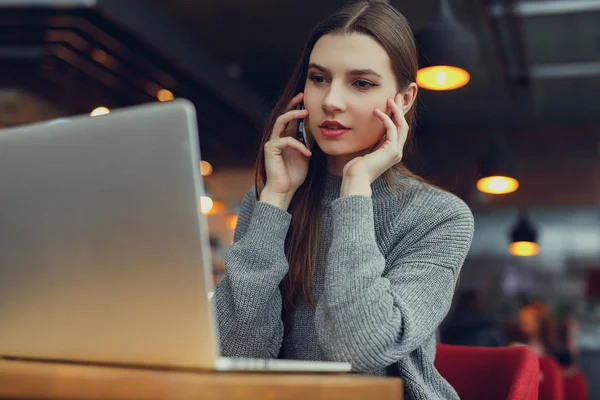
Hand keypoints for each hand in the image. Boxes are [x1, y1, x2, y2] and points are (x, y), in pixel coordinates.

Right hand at [260, 93, 311, 208]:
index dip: (297, 108)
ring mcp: (272, 142)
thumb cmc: (294, 175)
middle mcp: (278, 137)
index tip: (306, 99)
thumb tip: (319, 131)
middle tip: (302, 96)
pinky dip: (299, 145)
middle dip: (293, 104)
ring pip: (281, 122)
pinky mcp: (270, 149)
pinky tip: (307, 153)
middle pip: (283, 115)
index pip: (291, 119)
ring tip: (305, 113)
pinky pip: (286, 140)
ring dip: (293, 115)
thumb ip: (309, 143)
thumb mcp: (306, 155)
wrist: (284, 190)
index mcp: (286, 138)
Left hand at [340, 94, 407, 196]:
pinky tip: (377, 111)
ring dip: (396, 111)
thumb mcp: (366, 149)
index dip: (396, 115)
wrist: (355, 178)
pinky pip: (391, 129)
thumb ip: (373, 141)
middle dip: (400, 109)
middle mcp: (396, 151)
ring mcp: (396, 152)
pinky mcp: (391, 151)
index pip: (397, 129)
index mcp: (391, 151)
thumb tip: (372, 130)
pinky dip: (385, 119)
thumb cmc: (356, 167)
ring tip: (389, 99)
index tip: (391, 102)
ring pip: (401, 126)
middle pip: (403, 125)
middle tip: (397, 95)